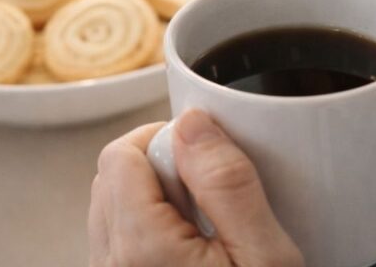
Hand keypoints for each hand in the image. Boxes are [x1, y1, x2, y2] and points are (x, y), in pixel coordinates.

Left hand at [89, 110, 303, 266]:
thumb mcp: (264, 256)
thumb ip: (227, 185)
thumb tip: (192, 122)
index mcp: (140, 247)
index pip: (120, 154)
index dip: (165, 141)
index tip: (209, 159)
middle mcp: (111, 264)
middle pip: (113, 176)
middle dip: (161, 168)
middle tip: (213, 195)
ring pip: (113, 208)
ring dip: (154, 200)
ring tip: (206, 227)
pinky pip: (119, 242)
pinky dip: (150, 231)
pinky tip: (195, 251)